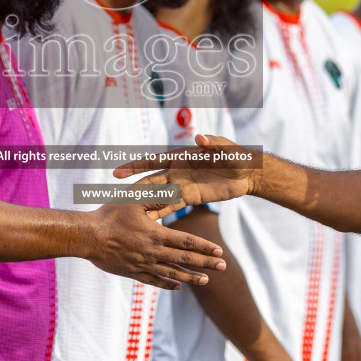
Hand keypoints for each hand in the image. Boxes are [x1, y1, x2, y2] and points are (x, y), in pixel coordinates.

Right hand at [85, 202, 224, 290]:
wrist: (87, 237)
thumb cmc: (109, 215)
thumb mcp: (133, 199)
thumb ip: (154, 195)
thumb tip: (173, 188)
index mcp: (156, 234)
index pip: (186, 242)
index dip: (204, 247)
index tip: (219, 251)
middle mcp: (153, 252)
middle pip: (185, 260)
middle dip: (205, 264)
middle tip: (223, 267)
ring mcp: (144, 264)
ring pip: (172, 273)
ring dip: (191, 277)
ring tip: (206, 280)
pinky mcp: (133, 272)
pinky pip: (154, 281)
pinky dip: (168, 284)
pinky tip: (178, 286)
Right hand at [112, 134, 259, 206]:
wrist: (246, 173)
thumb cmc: (235, 155)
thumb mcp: (224, 147)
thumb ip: (212, 143)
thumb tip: (199, 138)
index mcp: (180, 157)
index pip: (153, 161)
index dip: (135, 166)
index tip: (118, 172)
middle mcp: (177, 172)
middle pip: (150, 180)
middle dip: (133, 187)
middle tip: (115, 197)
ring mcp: (182, 186)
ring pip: (158, 196)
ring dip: (144, 204)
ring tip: (127, 216)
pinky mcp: (191, 199)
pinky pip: (172, 207)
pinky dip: (160, 214)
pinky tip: (149, 223)